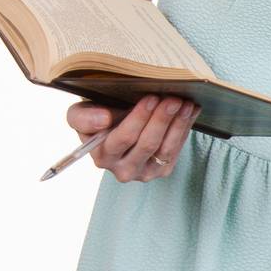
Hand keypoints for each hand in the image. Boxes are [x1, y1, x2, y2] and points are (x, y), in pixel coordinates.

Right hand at [66, 93, 200, 181]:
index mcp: (102, 156)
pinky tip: (190, 111)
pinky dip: (184, 129)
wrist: (114, 126)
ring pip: (165, 149)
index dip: (139, 118)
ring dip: (178, 124)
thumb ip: (84, 117)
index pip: (122, 139)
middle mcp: (123, 170)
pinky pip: (176, 150)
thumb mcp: (80, 114)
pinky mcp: (162, 170)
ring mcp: (145, 173)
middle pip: (147, 144)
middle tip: (173, 99)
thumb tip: (103, 119)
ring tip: (185, 103)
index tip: (151, 98)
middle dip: (162, 119)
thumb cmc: (97, 117)